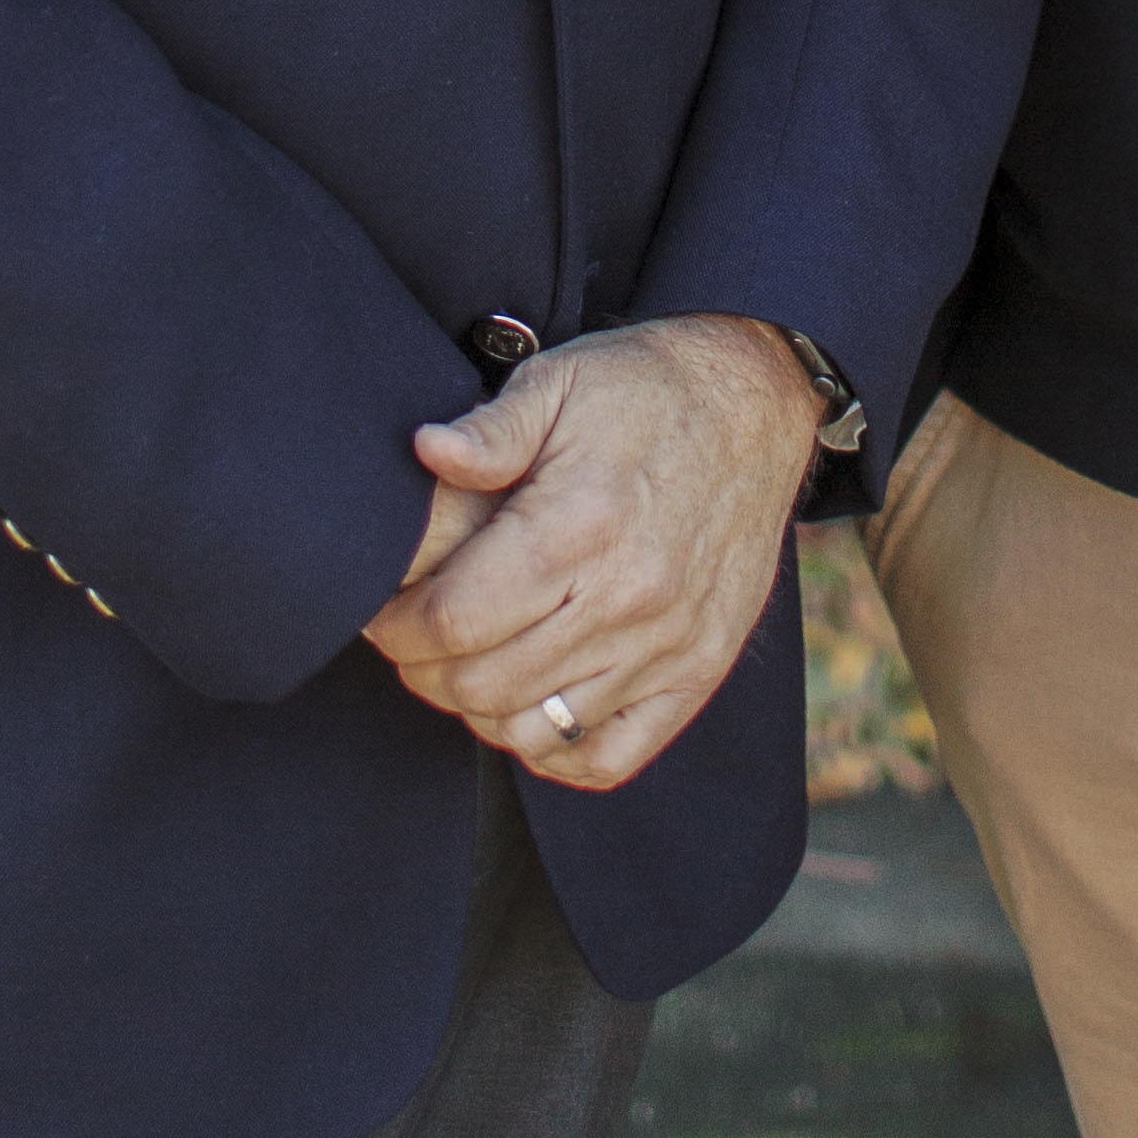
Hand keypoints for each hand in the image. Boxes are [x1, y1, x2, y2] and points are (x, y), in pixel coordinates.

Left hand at [358, 315, 824, 790]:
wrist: (756, 402)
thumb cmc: (643, 389)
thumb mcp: (559, 380)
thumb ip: (491, 430)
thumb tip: (425, 450)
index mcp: (579, 524)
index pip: (454, 620)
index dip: (396, 627)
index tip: (381, 612)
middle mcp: (626, 597)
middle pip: (483, 685)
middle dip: (424, 670)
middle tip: (413, 639)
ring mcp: (668, 644)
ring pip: (536, 729)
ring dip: (481, 709)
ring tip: (467, 664)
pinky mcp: (699, 670)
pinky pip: (610, 757)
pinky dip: (557, 750)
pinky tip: (534, 704)